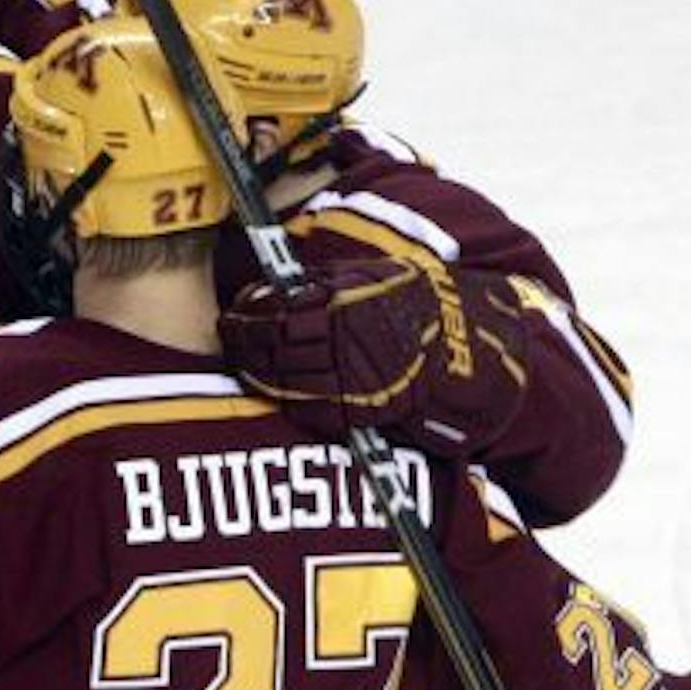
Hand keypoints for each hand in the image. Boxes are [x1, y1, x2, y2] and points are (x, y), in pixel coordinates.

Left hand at [219, 257, 529, 455]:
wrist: (461, 349)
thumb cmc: (409, 306)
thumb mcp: (368, 278)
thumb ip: (321, 283)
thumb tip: (270, 289)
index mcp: (344, 304)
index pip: (277, 311)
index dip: (247, 314)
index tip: (232, 312)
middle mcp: (345, 342)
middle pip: (274, 345)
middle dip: (243, 341)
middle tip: (229, 335)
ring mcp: (352, 379)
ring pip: (285, 379)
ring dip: (257, 371)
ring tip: (245, 362)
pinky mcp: (361, 411)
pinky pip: (311, 409)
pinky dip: (286, 398)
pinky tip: (273, 388)